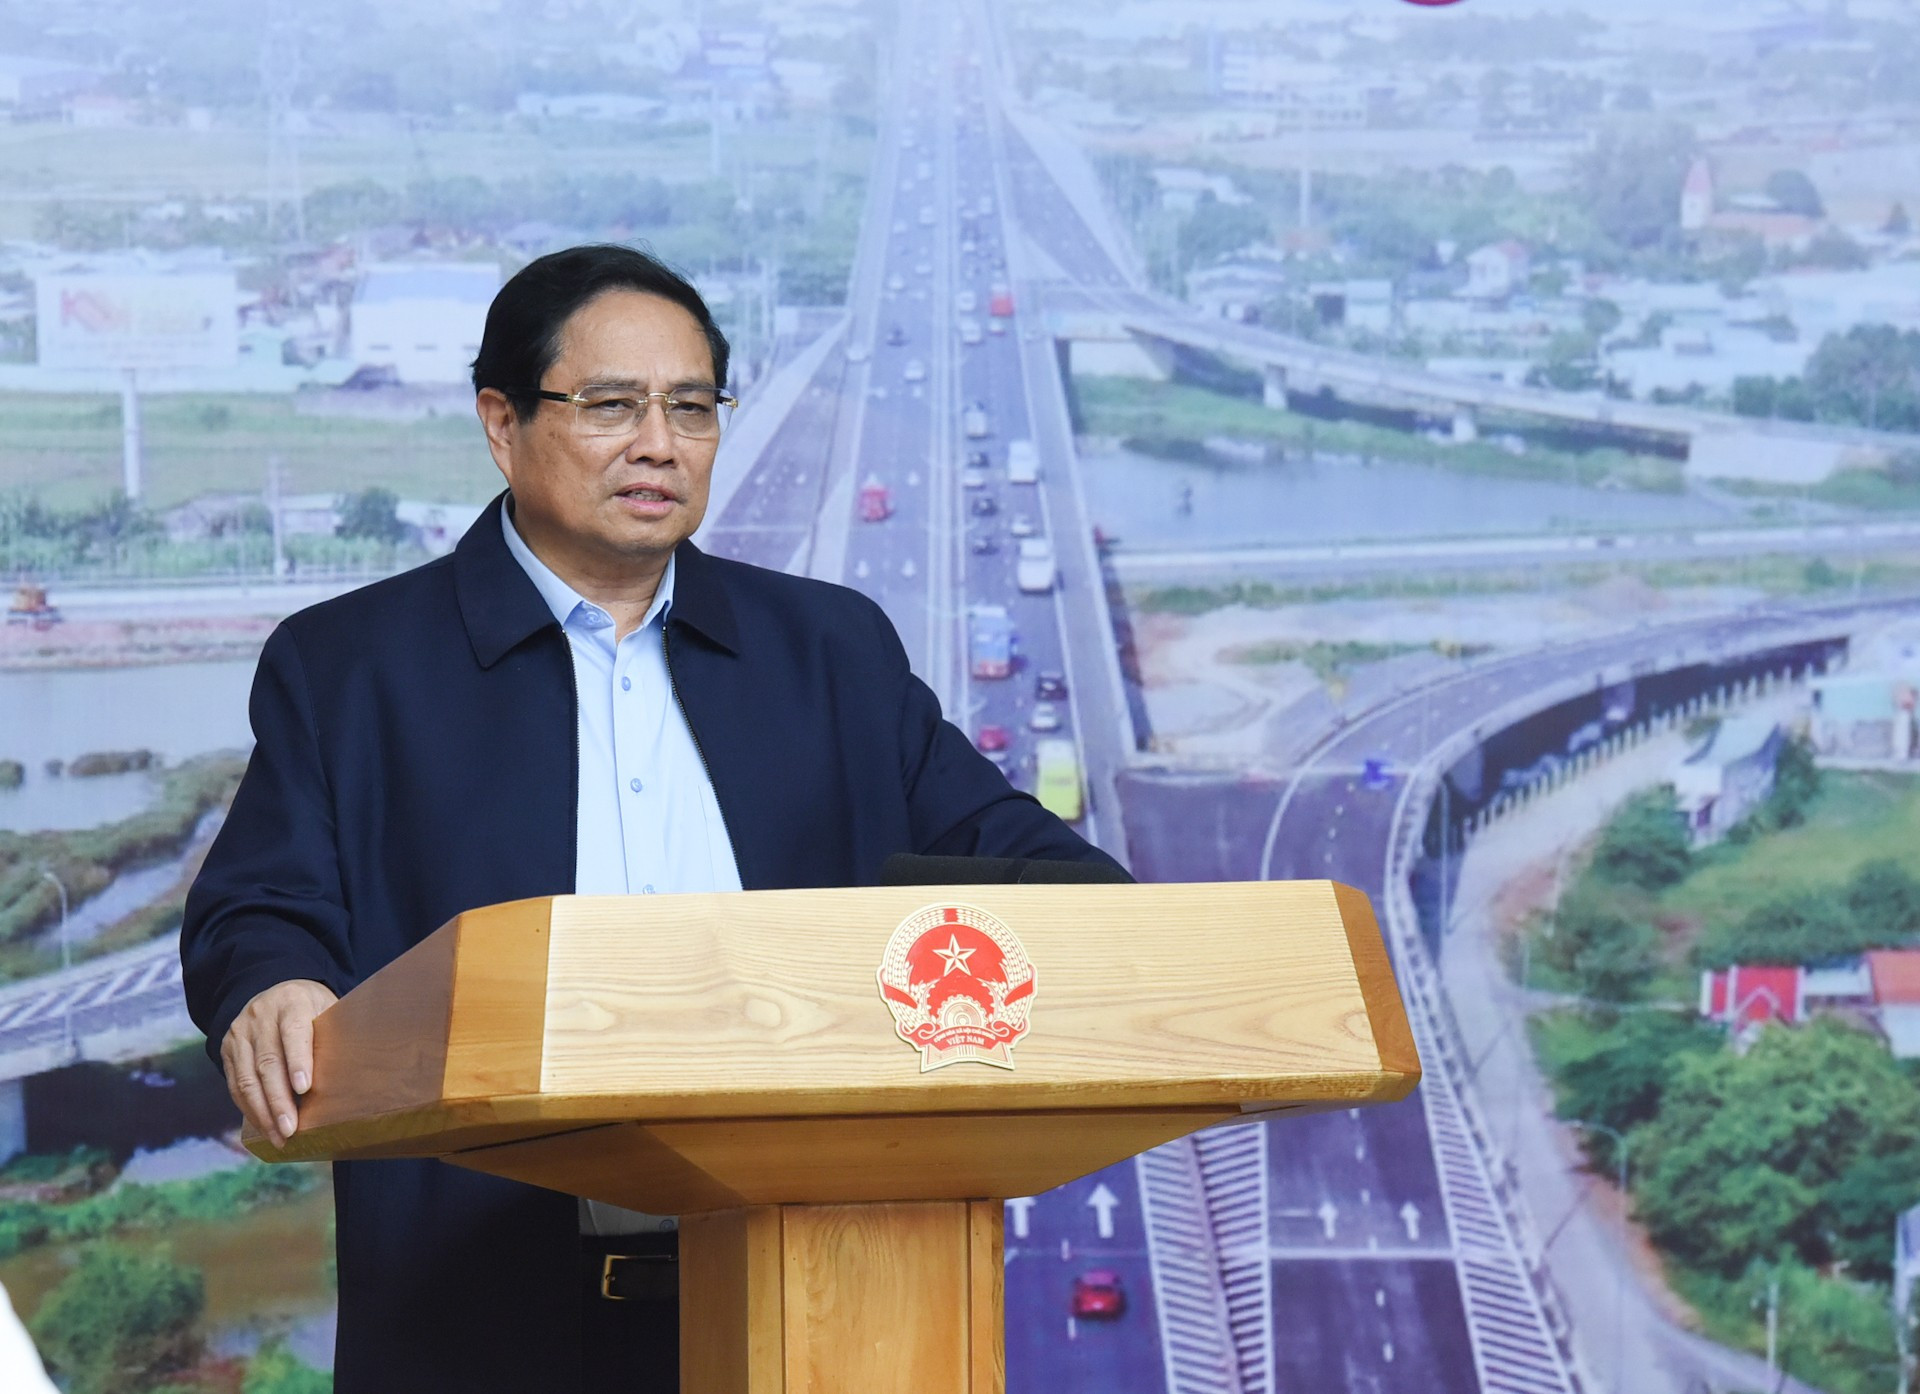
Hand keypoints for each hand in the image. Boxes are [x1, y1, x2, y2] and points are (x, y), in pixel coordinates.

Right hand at [220, 979, 337, 1148]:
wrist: (276, 994)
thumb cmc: (313, 1010)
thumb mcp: (328, 1010)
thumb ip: (333, 1037)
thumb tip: (349, 1078)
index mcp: (292, 1002)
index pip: (294, 1032)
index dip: (298, 1060)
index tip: (304, 1088)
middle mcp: (261, 1016)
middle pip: (268, 1062)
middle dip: (278, 1099)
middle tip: (290, 1128)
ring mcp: (239, 1034)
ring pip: (247, 1078)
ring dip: (263, 1112)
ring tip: (279, 1137)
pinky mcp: (227, 1051)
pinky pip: (236, 1085)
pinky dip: (250, 1109)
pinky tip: (264, 1127)